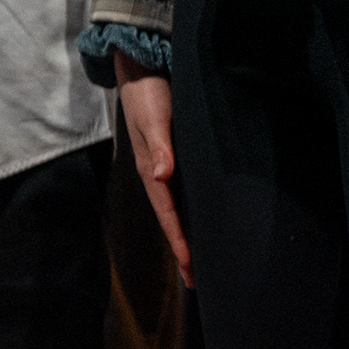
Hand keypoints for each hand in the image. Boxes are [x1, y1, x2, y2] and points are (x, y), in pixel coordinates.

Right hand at [115, 55, 190, 288]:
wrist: (142, 68)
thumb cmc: (149, 93)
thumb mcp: (154, 116)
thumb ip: (159, 145)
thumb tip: (162, 175)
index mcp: (151, 170)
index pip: (169, 214)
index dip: (180, 241)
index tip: (192, 267)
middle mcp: (159, 174)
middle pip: (174, 219)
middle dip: (185, 249)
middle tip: (199, 280)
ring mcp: (167, 167)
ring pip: (179, 208)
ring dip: (189, 234)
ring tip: (203, 261)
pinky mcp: (177, 155)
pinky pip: (186, 192)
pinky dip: (193, 211)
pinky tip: (206, 219)